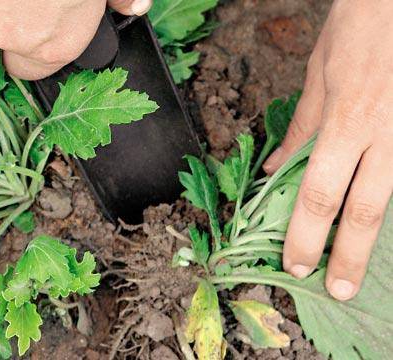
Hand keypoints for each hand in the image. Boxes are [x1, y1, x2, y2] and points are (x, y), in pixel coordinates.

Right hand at [0, 0, 152, 79]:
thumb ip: (122, 1)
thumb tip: (134, 8)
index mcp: (57, 48)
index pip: (31, 73)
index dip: (32, 56)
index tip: (36, 39)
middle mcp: (20, 41)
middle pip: (8, 45)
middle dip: (16, 26)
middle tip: (30, 3)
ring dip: (0, 5)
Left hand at [263, 0, 392, 300]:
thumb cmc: (359, 31)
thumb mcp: (319, 78)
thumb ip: (302, 129)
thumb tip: (277, 169)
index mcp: (347, 121)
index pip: (319, 194)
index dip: (305, 235)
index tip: (295, 262)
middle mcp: (385, 136)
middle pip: (366, 212)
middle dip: (349, 257)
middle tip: (338, 289)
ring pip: (392, 201)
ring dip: (371, 237)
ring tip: (355, 264)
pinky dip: (387, 201)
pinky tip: (376, 220)